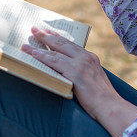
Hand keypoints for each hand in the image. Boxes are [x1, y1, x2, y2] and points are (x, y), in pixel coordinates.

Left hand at [21, 26, 136, 136]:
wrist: (111, 107)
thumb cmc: (102, 99)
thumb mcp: (93, 80)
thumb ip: (82, 73)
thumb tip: (67, 74)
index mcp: (90, 58)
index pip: (70, 44)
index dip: (57, 37)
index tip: (47, 31)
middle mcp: (86, 57)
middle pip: (61, 43)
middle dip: (46, 35)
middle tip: (34, 29)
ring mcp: (81, 64)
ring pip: (55, 52)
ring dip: (38, 47)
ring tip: (26, 45)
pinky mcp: (75, 73)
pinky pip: (55, 62)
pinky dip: (43, 58)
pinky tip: (33, 55)